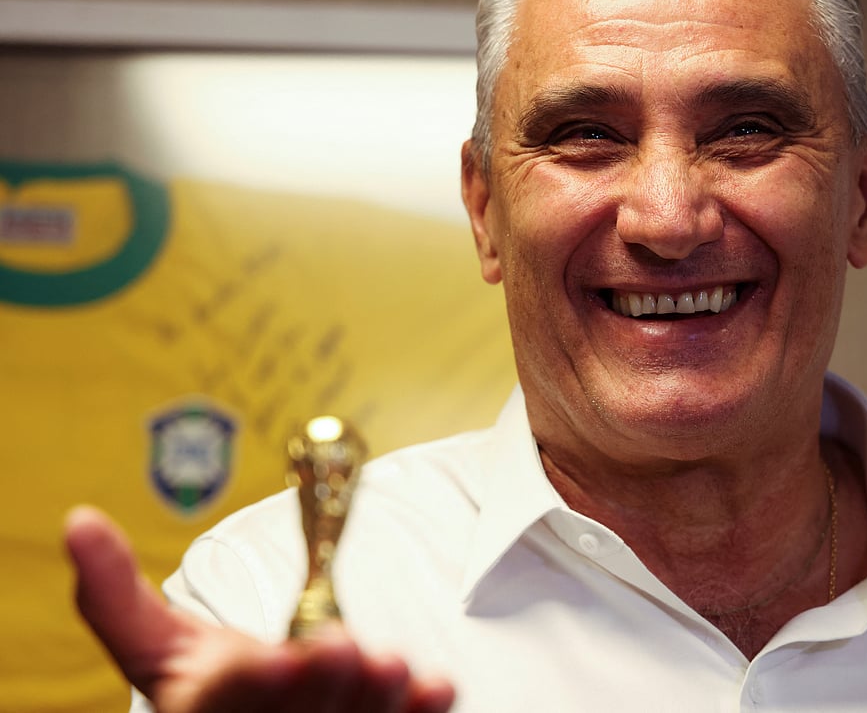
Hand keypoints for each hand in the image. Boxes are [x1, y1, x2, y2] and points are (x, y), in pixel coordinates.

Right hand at [64, 506, 454, 712]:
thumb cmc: (208, 688)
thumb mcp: (156, 646)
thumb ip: (116, 594)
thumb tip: (81, 519)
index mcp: (201, 712)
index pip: (226, 701)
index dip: (259, 683)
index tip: (290, 657)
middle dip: (327, 689)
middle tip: (355, 649)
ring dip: (377, 704)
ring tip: (396, 665)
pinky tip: (439, 689)